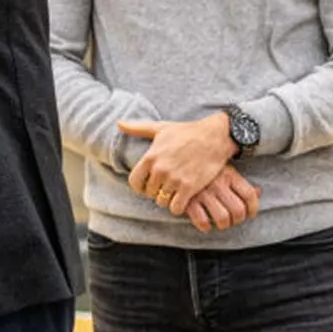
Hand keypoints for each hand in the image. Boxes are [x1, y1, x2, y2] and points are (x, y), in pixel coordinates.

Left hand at [121, 113, 238, 214]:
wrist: (214, 136)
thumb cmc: (186, 132)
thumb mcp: (160, 128)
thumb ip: (137, 128)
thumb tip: (118, 123)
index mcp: (150, 157)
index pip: (134, 182)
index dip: (140, 187)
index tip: (149, 185)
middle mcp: (160, 169)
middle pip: (149, 193)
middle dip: (156, 192)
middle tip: (166, 188)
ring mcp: (175, 179)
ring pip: (162, 202)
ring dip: (168, 200)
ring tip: (175, 193)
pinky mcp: (190, 187)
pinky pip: (176, 208)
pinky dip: (179, 206)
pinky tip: (184, 199)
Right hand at [183, 165, 260, 232]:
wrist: (175, 160)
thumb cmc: (203, 166)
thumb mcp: (224, 169)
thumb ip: (240, 182)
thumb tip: (259, 192)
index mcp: (229, 175)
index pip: (249, 195)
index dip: (253, 209)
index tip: (249, 214)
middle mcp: (218, 184)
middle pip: (238, 210)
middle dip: (238, 220)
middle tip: (233, 220)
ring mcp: (203, 193)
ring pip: (223, 218)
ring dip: (224, 225)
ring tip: (220, 223)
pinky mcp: (188, 200)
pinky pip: (201, 220)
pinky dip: (205, 226)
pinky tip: (205, 224)